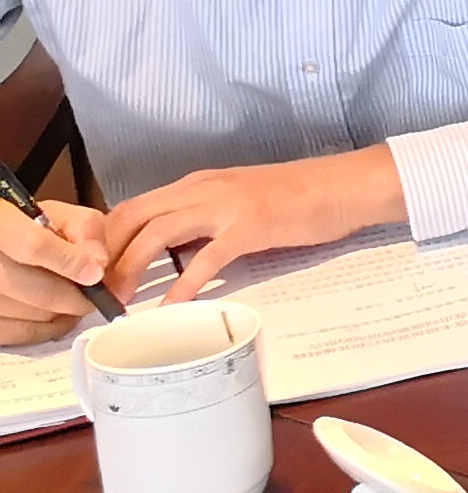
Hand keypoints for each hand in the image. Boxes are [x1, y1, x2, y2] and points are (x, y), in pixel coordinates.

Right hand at [0, 195, 110, 337]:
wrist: (2, 247)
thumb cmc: (28, 227)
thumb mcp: (56, 214)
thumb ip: (83, 228)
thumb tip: (98, 262)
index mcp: (0, 224)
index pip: (33, 246)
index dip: (70, 263)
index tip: (96, 274)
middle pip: (36, 290)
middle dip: (75, 297)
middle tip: (95, 296)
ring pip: (31, 315)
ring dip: (62, 312)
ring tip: (75, 301)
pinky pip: (20, 334)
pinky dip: (47, 329)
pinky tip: (59, 316)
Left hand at [101, 146, 406, 304]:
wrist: (346, 186)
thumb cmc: (300, 195)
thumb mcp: (240, 200)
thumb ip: (206, 218)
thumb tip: (176, 250)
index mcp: (199, 183)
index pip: (133, 206)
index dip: (105, 238)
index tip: (97, 269)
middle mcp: (204, 190)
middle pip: (132, 217)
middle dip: (106, 255)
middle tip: (98, 290)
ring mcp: (226, 207)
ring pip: (156, 234)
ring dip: (131, 269)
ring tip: (121, 301)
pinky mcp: (250, 228)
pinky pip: (204, 260)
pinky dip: (182, 287)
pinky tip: (172, 309)